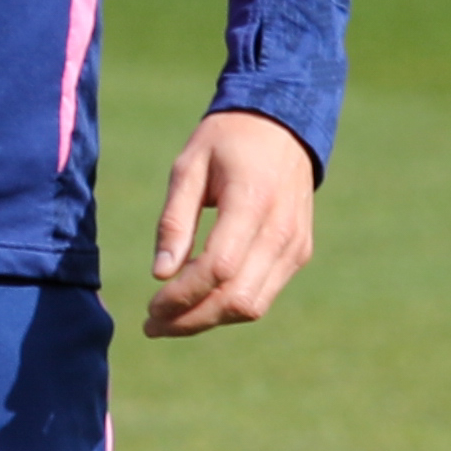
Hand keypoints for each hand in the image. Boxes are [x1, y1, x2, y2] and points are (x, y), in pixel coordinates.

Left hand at [145, 110, 319, 338]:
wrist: (282, 125)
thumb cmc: (227, 141)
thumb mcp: (188, 167)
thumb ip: (174, 221)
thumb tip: (160, 274)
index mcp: (252, 201)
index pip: (218, 268)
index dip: (182, 296)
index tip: (150, 306)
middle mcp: (281, 229)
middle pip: (237, 298)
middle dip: (191, 320)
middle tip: (152, 325)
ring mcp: (295, 245)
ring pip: (253, 306)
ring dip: (209, 320)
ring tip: (170, 319)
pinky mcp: (299, 253)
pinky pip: (264, 295)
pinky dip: (229, 306)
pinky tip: (200, 299)